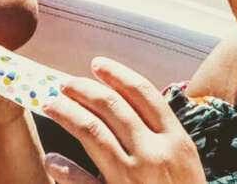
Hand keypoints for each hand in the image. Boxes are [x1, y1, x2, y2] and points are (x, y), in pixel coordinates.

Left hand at [42, 57, 206, 183]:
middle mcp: (156, 155)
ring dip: (67, 114)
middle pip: (113, 107)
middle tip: (66, 83)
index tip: (97, 64)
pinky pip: (83, 182)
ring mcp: (133, 179)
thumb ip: (162, 137)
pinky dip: (64, 170)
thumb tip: (129, 106)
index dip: (118, 74)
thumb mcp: (185, 164)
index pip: (143, 94)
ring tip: (51, 105)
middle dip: (84, 89)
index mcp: (177, 141)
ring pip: (93, 132)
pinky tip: (52, 161)